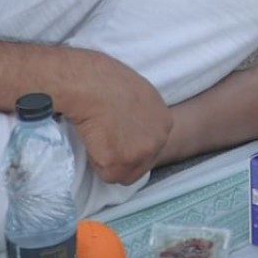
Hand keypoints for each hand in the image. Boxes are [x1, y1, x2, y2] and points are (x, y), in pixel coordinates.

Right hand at [58, 50, 174, 185]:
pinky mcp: (119, 163)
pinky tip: (92, 141)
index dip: (131, 148)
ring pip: (121, 174)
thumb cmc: (109, 82)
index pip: (151, 150)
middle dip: (121, 161)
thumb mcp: (141, 97)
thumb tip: (132, 129)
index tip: (118, 142)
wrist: (92, 85)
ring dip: (107, 163)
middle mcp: (159, 140)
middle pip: (139, 167)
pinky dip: (95, 162)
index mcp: (165, 123)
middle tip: (104, 144)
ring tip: (98, 140)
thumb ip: (143, 118)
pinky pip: (105, 174)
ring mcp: (140, 153)